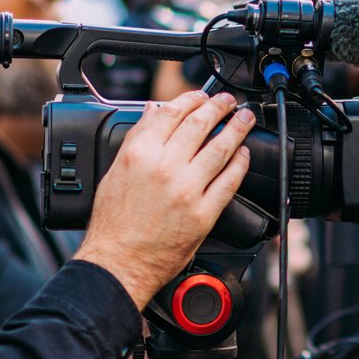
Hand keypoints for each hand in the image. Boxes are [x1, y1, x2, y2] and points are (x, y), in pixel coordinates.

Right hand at [75, 91, 254, 308]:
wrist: (119, 262)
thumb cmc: (114, 223)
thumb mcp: (115, 172)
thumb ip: (137, 138)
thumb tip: (153, 111)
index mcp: (140, 154)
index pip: (172, 113)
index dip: (192, 99)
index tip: (202, 96)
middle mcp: (165, 168)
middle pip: (200, 125)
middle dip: (219, 107)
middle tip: (229, 102)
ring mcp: (187, 190)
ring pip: (220, 149)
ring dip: (237, 129)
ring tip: (245, 119)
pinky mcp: (204, 213)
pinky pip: (229, 181)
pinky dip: (240, 163)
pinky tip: (243, 153)